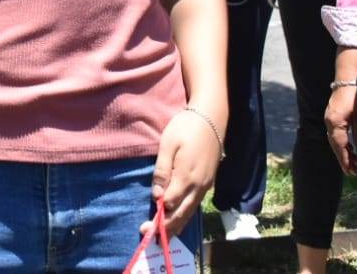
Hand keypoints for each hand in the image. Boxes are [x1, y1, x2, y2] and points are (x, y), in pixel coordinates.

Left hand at [142, 110, 220, 236]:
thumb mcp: (168, 145)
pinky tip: (178, 221)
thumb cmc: (185, 128)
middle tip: (150, 237)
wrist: (212, 118)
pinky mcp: (208, 182)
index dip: (158, 217)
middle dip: (166, 228)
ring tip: (163, 238)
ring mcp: (205, 185)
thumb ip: (162, 170)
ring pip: (190, 211)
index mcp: (186, 177)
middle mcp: (198, 186)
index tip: (145, 227)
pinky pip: (196, 205)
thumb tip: (158, 195)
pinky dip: (185, 216)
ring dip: (177, 225)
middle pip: (181, 213)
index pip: (170, 205)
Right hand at [325, 84, 356, 173]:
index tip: (351, 171)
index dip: (345, 159)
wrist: (351, 74)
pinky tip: (350, 148)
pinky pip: (336, 133)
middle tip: (352, 172)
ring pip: (335, 139)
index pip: (339, 144)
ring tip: (352, 164)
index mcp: (335, 120)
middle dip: (343, 158)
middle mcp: (330, 120)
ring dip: (342, 152)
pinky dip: (342, 144)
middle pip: (335, 144)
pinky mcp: (334, 115)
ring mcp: (330, 117)